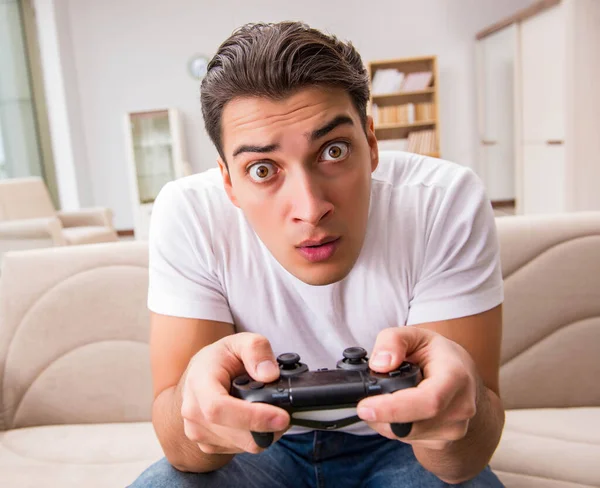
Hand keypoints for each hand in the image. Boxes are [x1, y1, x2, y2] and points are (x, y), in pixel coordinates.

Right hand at [180, 333, 289, 454]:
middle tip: (288, 414)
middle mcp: (193, 411)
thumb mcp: (240, 341)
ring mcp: (198, 431)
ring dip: (264, 432)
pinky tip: (257, 419)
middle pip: (236, 433)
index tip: (281, 417)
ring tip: (270, 411)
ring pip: (243, 444)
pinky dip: (256, 436)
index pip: (219, 408)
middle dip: (268, 427)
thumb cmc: (220, 358)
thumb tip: (270, 374)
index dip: (252, 417)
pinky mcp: (208, 445)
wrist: (200, 375)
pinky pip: (240, 449)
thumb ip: (257, 350)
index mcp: (199, 383)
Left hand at [356, 327, 478, 449]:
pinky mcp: (443, 442)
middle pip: (412, 423)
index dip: (394, 408)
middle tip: (362, 401)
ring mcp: (453, 429)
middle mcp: (460, 407)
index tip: (365, 407)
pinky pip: (408, 439)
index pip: (428, 400)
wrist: (463, 377)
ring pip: (405, 434)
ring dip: (384, 420)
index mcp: (456, 377)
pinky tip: (396, 409)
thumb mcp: (416, 334)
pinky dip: (393, 426)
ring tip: (383, 398)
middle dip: (380, 414)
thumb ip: (392, 340)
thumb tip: (379, 365)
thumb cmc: (438, 354)